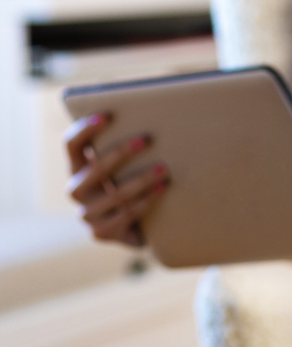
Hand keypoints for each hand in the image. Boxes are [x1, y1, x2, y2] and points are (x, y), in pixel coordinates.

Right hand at [65, 113, 169, 246]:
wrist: (142, 227)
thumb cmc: (136, 184)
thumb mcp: (129, 165)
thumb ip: (131, 145)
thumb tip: (158, 114)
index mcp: (78, 168)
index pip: (72, 145)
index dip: (85, 129)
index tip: (108, 114)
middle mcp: (77, 190)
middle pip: (94, 168)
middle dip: (121, 152)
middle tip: (147, 139)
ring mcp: (87, 214)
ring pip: (114, 195)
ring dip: (141, 180)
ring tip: (165, 169)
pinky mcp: (101, 233)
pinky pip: (125, 215)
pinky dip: (146, 201)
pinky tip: (162, 189)